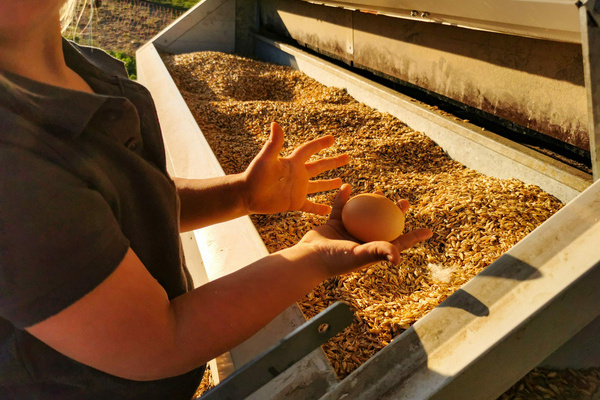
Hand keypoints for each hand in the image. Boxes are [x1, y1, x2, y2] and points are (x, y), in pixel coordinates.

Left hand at [242, 122, 349, 214]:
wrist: (247, 195)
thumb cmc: (255, 175)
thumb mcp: (266, 159)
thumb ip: (274, 143)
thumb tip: (275, 124)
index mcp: (293, 162)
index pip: (310, 150)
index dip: (320, 144)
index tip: (332, 138)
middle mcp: (298, 174)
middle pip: (320, 166)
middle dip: (333, 162)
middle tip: (347, 157)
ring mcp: (298, 189)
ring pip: (318, 185)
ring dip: (329, 184)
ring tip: (342, 182)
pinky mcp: (295, 202)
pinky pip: (311, 206)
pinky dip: (320, 209)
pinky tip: (329, 211)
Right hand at [297, 184, 432, 277]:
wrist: (308, 258)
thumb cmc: (335, 260)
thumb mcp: (359, 255)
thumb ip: (378, 251)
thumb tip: (399, 257)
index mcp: (372, 251)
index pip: (397, 243)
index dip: (413, 238)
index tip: (428, 231)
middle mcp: (362, 241)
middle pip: (383, 224)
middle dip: (394, 213)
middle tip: (403, 201)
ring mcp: (347, 232)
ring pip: (363, 214)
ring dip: (372, 202)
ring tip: (379, 190)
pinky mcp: (333, 224)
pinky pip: (341, 207)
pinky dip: (344, 197)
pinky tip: (348, 186)